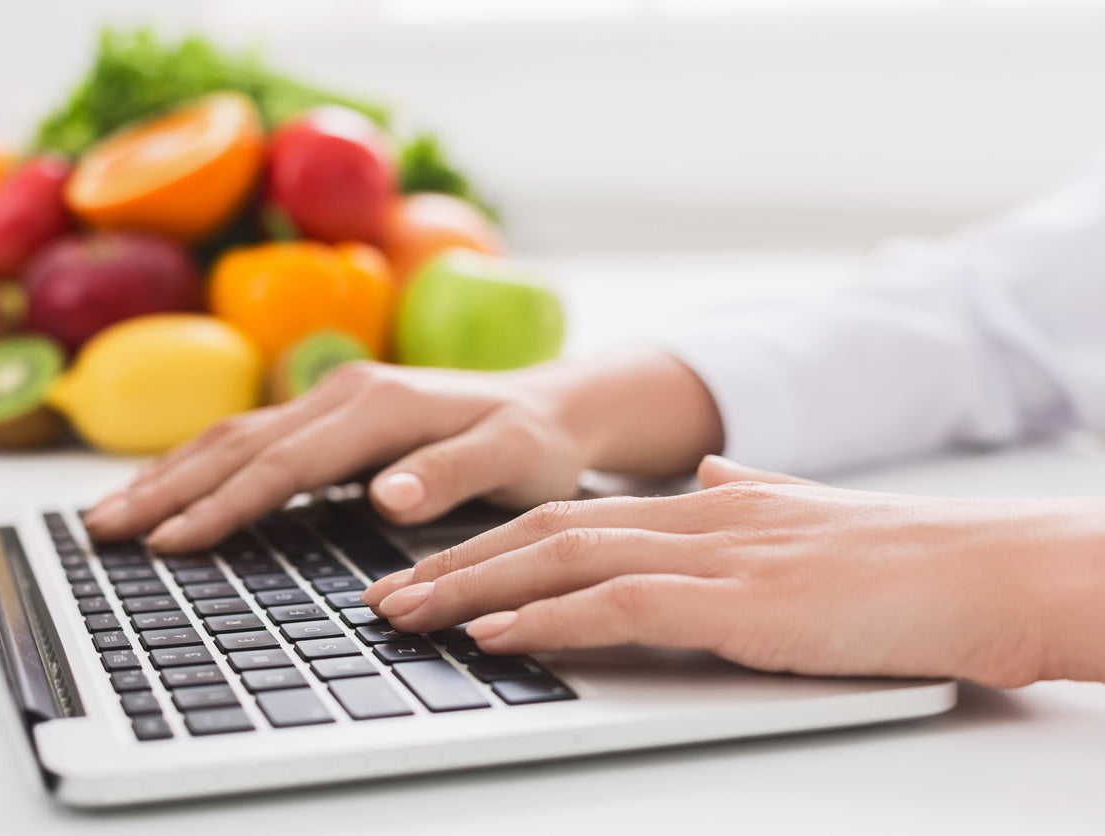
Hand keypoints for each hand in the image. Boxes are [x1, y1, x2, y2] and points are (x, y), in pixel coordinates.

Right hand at [82, 347, 722, 552]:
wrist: (553, 404)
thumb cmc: (535, 441)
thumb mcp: (514, 460)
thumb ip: (451, 475)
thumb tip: (384, 495)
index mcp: (380, 405)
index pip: (286, 461)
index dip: (226, 503)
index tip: (172, 542)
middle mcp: (346, 392)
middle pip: (240, 442)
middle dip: (169, 488)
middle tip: (105, 532)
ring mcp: (335, 397)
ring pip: (235, 434)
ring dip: (171, 473)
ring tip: (113, 512)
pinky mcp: (333, 413)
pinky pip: (253, 436)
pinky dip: (203, 464)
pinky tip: (173, 488)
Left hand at [364, 456, 1104, 686]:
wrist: (988, 569)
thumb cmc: (901, 560)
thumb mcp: (803, 516)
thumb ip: (746, 493)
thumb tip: (707, 471)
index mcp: (702, 505)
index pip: (572, 516)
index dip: (491, 543)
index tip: (430, 569)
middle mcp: (694, 519)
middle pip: (545, 533)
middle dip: (454, 565)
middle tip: (382, 595)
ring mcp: (715, 558)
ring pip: (566, 561)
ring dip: (475, 589)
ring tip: (406, 614)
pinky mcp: (744, 603)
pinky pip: (622, 604)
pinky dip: (549, 619)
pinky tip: (496, 635)